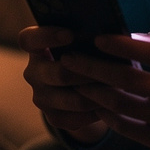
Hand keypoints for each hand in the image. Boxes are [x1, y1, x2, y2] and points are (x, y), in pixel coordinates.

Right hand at [17, 25, 108, 142]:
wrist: (84, 83)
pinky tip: (115, 102)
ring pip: (75, 100)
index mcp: (34, 46)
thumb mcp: (85, 38)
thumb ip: (91, 32)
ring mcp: (41, 97)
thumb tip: (112, 30)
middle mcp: (33, 72)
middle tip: (114, 67)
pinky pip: (80, 118)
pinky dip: (99, 110)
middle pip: (60, 74)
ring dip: (100, 93)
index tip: (70, 34)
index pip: (28, 40)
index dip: (46, 36)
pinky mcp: (54, 118)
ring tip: (121, 86)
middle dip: (90, 71)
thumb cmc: (88, 49)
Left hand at [62, 27, 149, 149]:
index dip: (122, 45)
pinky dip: (105, 113)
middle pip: (129, 80)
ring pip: (121, 105)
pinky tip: (92, 102)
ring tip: (75, 81)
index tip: (97, 38)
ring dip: (93, 92)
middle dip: (94, 68)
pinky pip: (125, 127)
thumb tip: (126, 34)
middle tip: (70, 60)